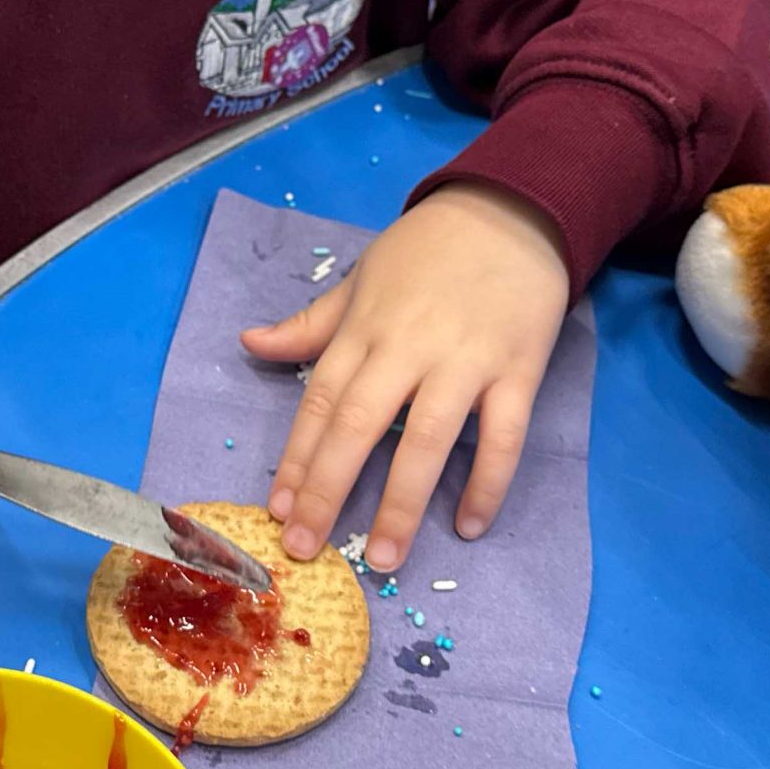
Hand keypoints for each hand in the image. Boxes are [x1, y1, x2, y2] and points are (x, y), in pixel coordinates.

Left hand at [243, 183, 569, 573]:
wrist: (511, 211)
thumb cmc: (428, 251)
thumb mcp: (361, 277)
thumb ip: (312, 323)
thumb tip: (250, 342)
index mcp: (364, 329)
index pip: (321, 402)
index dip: (297, 459)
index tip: (278, 510)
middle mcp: (408, 348)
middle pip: (360, 426)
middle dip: (330, 490)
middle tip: (309, 548)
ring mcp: (465, 361)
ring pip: (427, 440)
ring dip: (403, 502)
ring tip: (385, 557)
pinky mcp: (519, 370)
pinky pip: (503, 437)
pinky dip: (486, 481)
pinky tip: (468, 524)